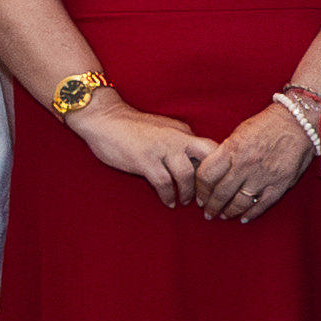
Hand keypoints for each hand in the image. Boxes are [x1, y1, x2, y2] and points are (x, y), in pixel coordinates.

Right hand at [74, 104, 217, 209]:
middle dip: (210, 181)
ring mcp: (162, 149)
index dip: (217, 169)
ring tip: (184, 201)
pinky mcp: (145, 160)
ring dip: (188, 193)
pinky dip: (168, 196)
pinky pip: (164, 183)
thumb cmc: (133, 128)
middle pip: (208, 158)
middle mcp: (177, 138)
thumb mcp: (164, 131)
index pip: (211, 149)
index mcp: (184, 131)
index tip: (214, 185)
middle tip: (206, 197)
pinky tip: (169, 202)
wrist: (104, 118)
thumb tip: (196, 165)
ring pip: (187, 175)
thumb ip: (180, 144)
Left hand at [191, 98, 320, 222]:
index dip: (200, 190)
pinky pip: (262, 205)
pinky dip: (251, 214)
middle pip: (220, 193)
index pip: (207, 176)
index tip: (199, 197)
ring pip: (239, 202)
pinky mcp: (280, 184)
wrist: (298, 121)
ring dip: (229, 212)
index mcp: (232, 149)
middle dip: (212, 206)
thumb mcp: (239, 132)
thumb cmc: (268, 124)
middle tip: (208, 212)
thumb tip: (215, 172)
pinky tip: (244, 218)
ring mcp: (263, 176)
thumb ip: (226, 152)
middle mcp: (245, 164)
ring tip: (224, 215)